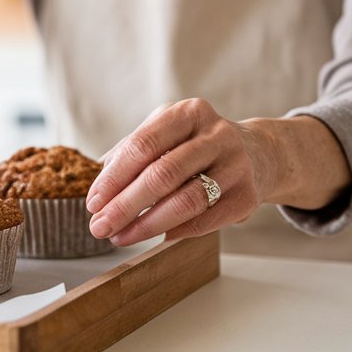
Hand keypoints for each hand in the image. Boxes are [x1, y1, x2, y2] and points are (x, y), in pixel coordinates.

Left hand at [84, 98, 274, 245]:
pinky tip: (156, 237)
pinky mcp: (247, 196)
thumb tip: (97, 188)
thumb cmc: (197, 145)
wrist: (259, 154)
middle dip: (125, 206)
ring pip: (186, 201)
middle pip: (162, 175)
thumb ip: (131, 152)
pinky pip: (205, 220)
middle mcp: (216, 135)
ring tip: (121, 237)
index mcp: (188, 113)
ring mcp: (236, 165)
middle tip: (100, 227)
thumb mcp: (167, 133)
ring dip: (147, 224)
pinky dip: (176, 231)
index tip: (93, 203)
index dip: (114, 177)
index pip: (143, 145)